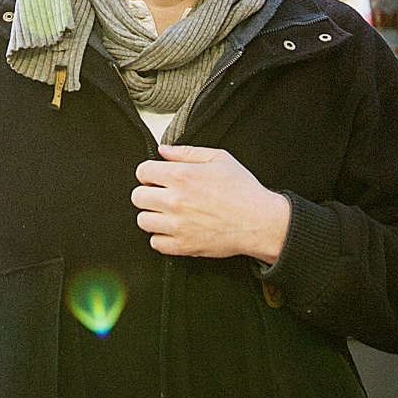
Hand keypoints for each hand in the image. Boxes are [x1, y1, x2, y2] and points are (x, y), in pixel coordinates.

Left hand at [132, 142, 292, 262]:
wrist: (260, 221)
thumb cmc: (243, 190)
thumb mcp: (218, 158)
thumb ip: (186, 152)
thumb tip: (163, 151)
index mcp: (181, 176)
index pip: (142, 172)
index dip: (149, 173)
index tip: (157, 178)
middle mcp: (174, 201)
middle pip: (137, 197)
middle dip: (148, 194)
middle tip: (162, 195)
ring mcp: (177, 225)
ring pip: (143, 221)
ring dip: (153, 216)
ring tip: (168, 214)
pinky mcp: (183, 246)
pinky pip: (155, 243)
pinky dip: (162, 237)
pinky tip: (175, 229)